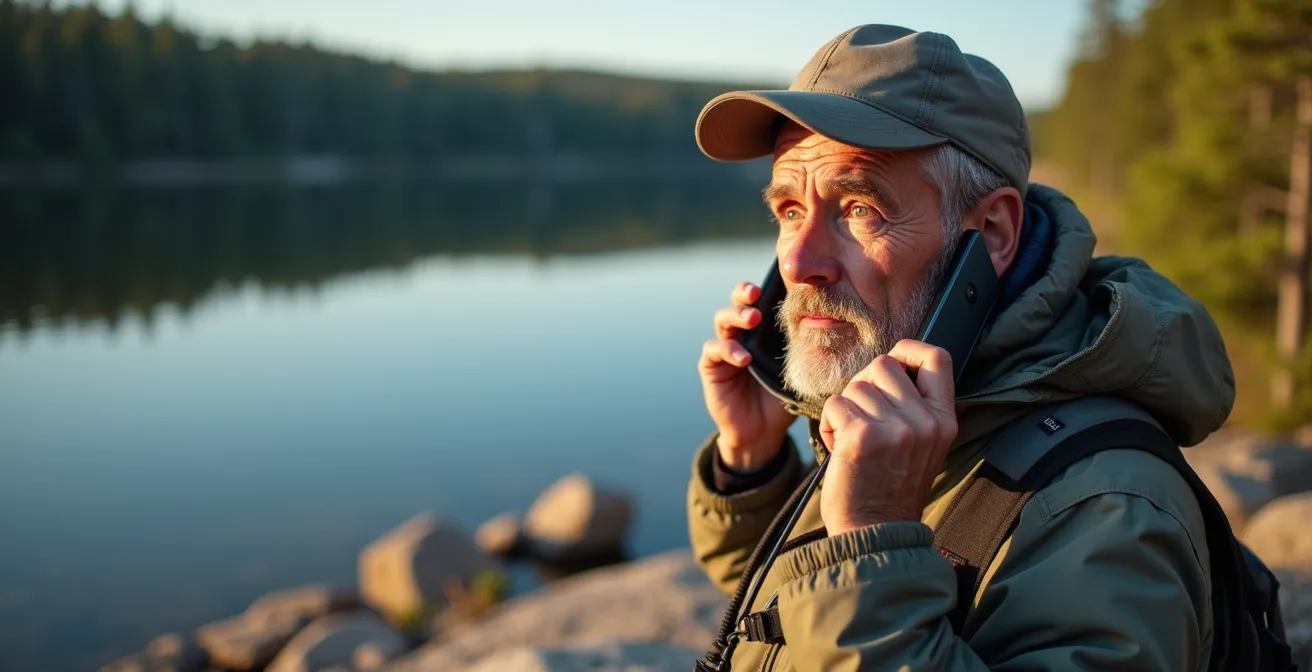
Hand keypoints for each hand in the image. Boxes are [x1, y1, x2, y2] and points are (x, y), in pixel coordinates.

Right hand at [698, 281, 794, 471]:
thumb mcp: (796, 371)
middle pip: (736, 304)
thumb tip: (831, 326)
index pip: (759, 302)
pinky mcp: (711, 367)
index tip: (776, 284)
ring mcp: (724, 349)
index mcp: (762, 332)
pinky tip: (743, 359)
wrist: (762, 433)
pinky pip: (713, 350)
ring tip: (752, 320)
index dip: (763, 290)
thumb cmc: (781, 400)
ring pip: (722, 321)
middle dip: (743, 295)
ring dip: (735, 316)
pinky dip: (727, 350)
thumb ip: (804, 349)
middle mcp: (741, 335)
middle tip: (755, 296)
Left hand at [818, 340, 957, 534]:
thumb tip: (888, 364)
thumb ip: (912, 407)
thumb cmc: (888, 489)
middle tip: (864, 421)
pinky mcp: (862, 436)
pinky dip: (829, 425)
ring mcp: (895, 428)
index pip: (938, 358)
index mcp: (943, 421)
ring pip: (854, 387)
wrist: (875, 534)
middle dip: (864, 386)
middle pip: (883, 365)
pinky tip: (841, 451)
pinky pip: (834, 405)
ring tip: (854, 444)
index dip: (910, 349)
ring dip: (845, 411)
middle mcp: (924, 422)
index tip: (896, 361)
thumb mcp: (920, 446)